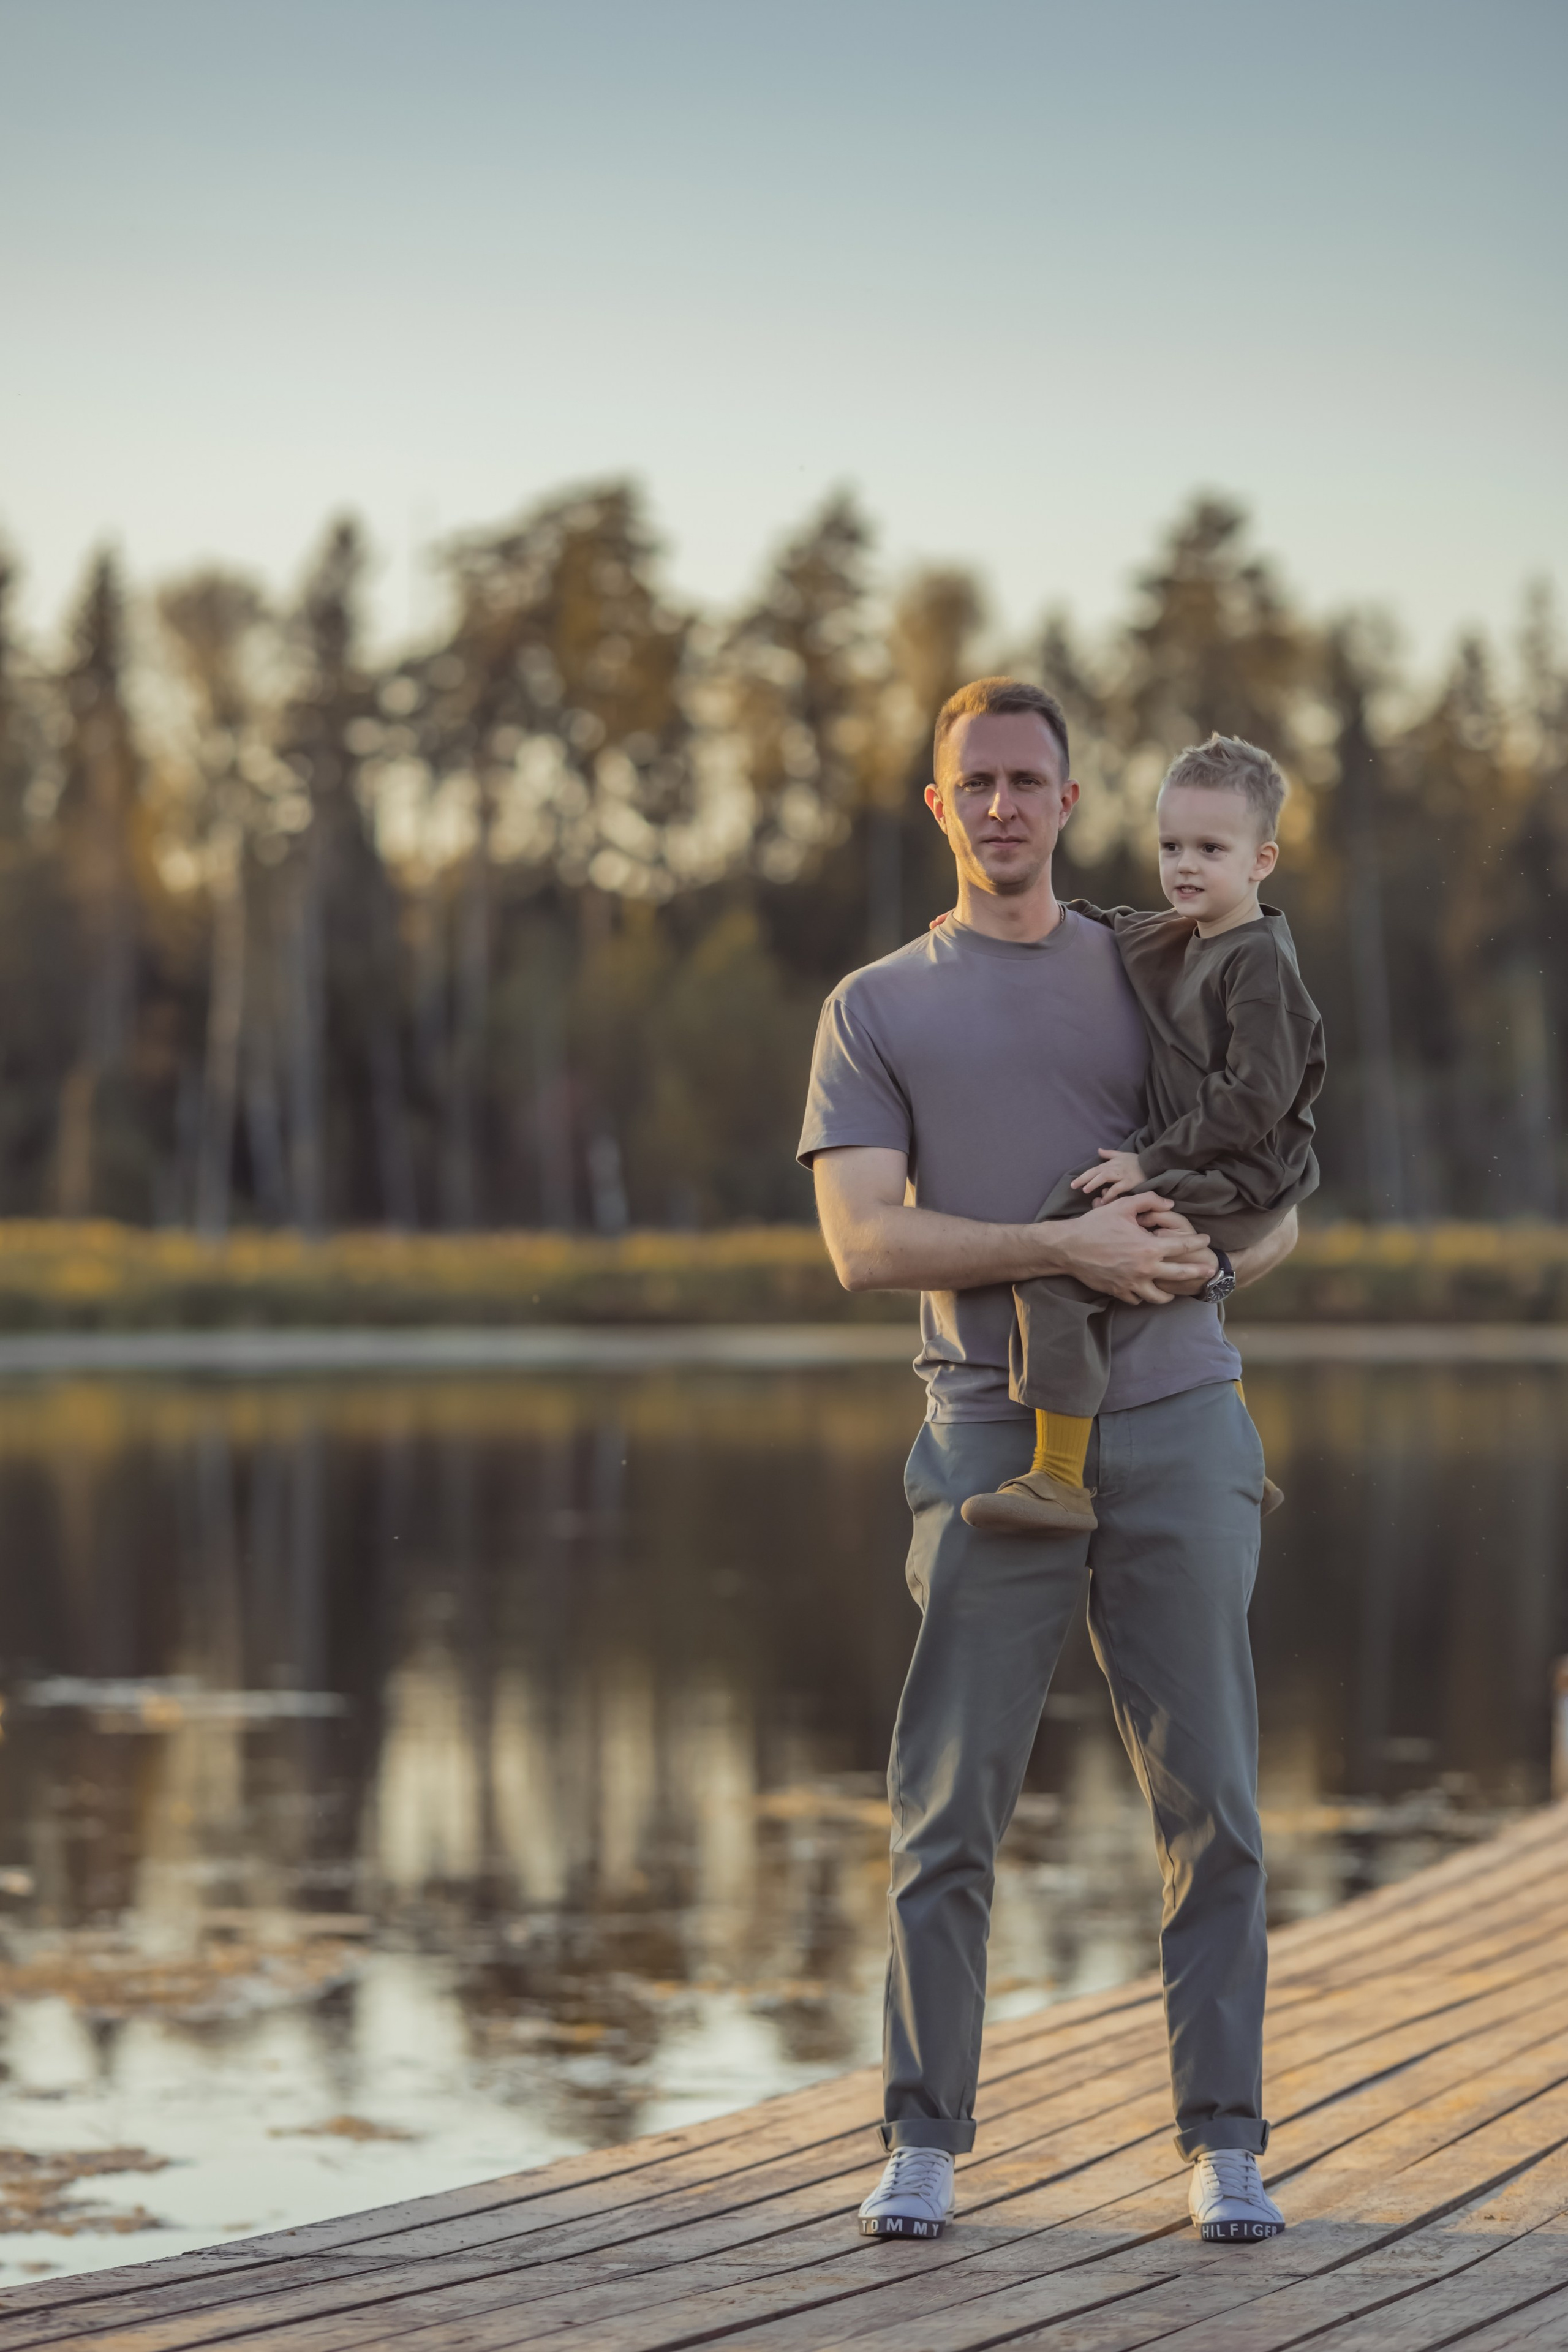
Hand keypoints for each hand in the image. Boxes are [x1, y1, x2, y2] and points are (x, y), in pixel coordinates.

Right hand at [1051, 1193, 1214, 1305]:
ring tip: (1174, 1290)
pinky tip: (1145, 1290)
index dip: (1197, 1241)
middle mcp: (1145, 1269)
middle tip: (1209, 1270)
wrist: (1068, 1247)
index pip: (1182, 1245)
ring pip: (1158, 1297)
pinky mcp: (1119, 1292)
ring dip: (1168, 1293)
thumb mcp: (1122, 1206)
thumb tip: (1170, 1204)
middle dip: (1197, 1272)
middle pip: (1179, 1275)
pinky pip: (1136, 1299)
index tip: (1206, 1240)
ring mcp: (1132, 1283)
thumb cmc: (1095, 1224)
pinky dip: (1142, 1296)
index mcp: (1149, 1247)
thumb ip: (1149, 1201)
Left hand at [1072, 1148, 1147, 1202]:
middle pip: (1096, 1172)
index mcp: (1111, 1164)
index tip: (1073, 1184)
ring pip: (1105, 1177)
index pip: (1094, 1169)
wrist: (1152, 1164)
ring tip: (1085, 1190)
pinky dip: (1110, 1194)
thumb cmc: (1136, 1161)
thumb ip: (1109, 1154)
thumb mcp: (1122, 1155)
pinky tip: (1104, 1200)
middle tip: (1073, 1187)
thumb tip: (1098, 1150)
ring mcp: (1122, 1175)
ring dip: (1094, 1183)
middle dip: (1084, 1179)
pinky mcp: (1130, 1182)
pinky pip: (1118, 1188)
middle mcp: (1114, 1168)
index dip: (1083, 1176)